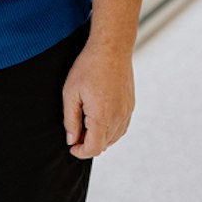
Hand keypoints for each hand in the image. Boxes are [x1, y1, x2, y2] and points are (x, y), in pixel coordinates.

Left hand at [61, 40, 134, 157]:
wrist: (111, 48)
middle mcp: (118, 118)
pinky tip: (99, 120)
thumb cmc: (88, 67)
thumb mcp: (71, 93)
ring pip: (114, 138)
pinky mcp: (131, 105)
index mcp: (102, 117)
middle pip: (104, 145)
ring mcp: (127, 112)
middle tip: (75, 133)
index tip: (71, 147)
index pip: (93, 148)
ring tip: (85, 125)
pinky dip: (110, 130)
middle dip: (88, 144)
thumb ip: (70, 120)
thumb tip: (72, 140)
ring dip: (100, 138)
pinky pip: (122, 127)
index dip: (80, 152)